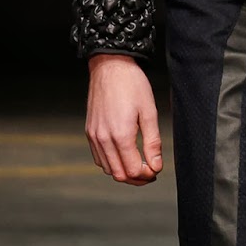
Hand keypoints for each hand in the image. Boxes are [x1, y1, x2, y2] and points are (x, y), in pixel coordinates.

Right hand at [85, 54, 163, 183]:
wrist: (110, 67)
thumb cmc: (132, 85)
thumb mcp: (149, 112)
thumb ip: (153, 143)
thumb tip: (156, 166)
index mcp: (120, 135)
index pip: (132, 170)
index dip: (147, 175)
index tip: (156, 170)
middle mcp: (103, 138)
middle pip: (119, 174)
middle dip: (136, 178)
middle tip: (150, 171)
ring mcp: (94, 136)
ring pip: (107, 169)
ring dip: (123, 171)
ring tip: (138, 163)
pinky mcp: (90, 132)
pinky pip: (98, 158)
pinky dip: (111, 163)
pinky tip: (123, 155)